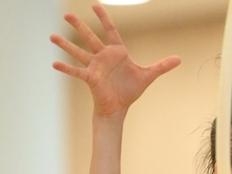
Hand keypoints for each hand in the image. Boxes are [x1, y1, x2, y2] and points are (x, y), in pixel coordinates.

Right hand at [50, 4, 180, 116]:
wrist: (120, 106)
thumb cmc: (130, 90)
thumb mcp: (148, 75)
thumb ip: (162, 66)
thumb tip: (179, 59)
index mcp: (116, 52)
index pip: (110, 30)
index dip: (104, 18)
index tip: (95, 5)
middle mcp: (103, 57)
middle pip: (90, 37)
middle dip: (79, 26)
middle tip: (66, 14)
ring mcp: (95, 67)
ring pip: (78, 52)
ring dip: (66, 45)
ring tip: (52, 36)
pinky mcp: (90, 78)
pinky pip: (76, 71)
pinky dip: (66, 68)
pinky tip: (54, 64)